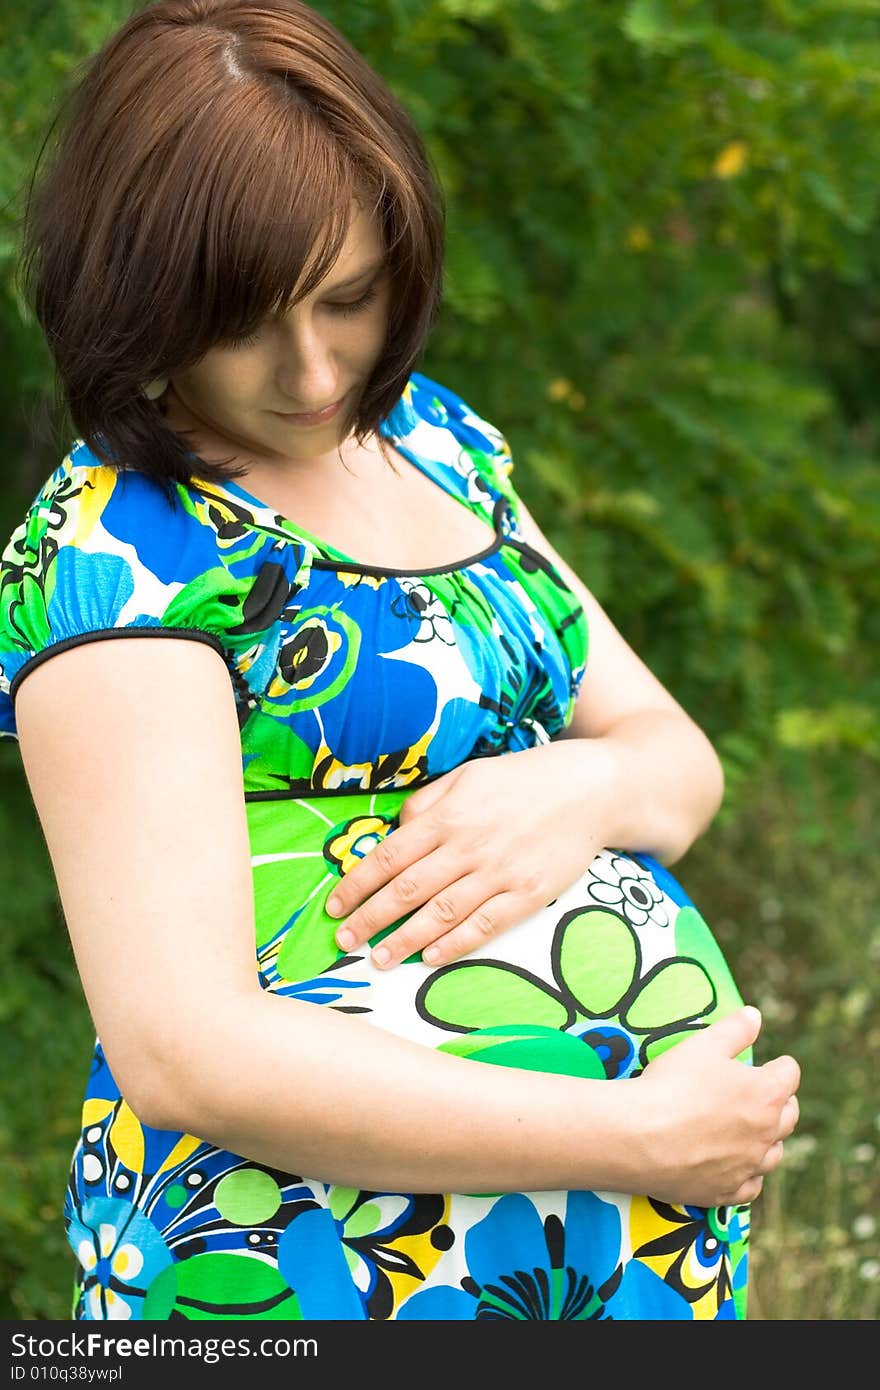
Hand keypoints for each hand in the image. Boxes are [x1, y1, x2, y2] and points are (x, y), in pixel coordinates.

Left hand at [325, 743, 608, 968]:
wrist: (591, 789)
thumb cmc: (523, 780)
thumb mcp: (468, 775)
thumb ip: (428, 802)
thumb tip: (395, 829)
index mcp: (448, 814)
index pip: (389, 855)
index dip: (357, 884)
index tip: (334, 906)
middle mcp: (468, 844)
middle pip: (407, 889)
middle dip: (370, 918)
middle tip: (343, 940)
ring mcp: (500, 871)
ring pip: (441, 913)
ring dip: (404, 939)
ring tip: (379, 959)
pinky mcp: (528, 893)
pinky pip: (485, 925)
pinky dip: (456, 944)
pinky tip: (431, 958)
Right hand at [630, 1006, 801, 1207]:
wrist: (638, 1137)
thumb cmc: (672, 1085)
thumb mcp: (703, 1044)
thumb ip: (735, 1030)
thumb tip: (756, 1016)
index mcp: (766, 1093)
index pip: (789, 1074)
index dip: (778, 1065)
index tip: (767, 1063)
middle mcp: (766, 1133)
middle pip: (789, 1116)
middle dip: (780, 1102)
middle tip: (762, 1094)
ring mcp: (748, 1167)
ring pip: (774, 1154)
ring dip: (769, 1139)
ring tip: (752, 1129)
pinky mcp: (726, 1192)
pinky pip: (751, 1186)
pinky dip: (748, 1174)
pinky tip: (736, 1166)